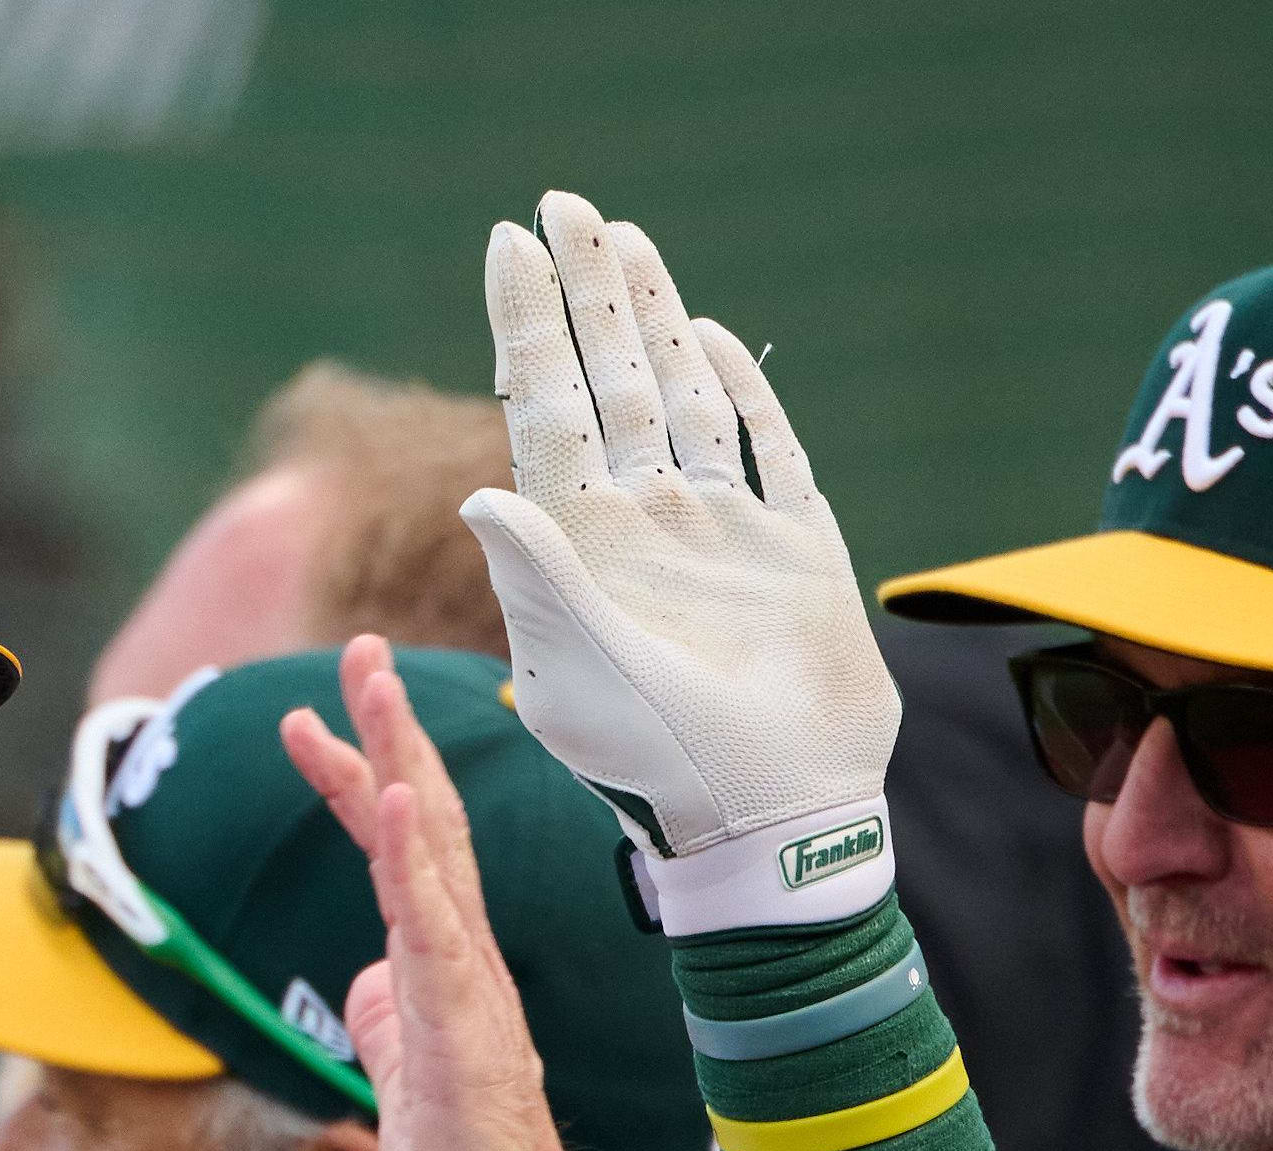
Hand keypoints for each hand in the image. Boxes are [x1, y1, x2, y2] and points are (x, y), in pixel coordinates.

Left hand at [284, 633, 603, 1150]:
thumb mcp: (408, 1081)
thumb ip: (392, 1019)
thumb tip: (367, 978)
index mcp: (446, 976)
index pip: (402, 858)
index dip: (362, 783)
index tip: (313, 720)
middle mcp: (467, 970)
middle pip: (426, 829)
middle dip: (389, 736)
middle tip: (357, 649)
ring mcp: (471, 999)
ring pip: (434, 862)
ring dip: (401, 768)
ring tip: (370, 689)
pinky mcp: (466, 1040)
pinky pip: (439, 937)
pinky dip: (416, 864)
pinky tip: (399, 802)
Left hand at [461, 191, 898, 927]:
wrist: (775, 821)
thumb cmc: (663, 771)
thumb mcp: (581, 680)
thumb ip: (536, 583)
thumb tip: (477, 489)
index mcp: (582, 545)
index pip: (543, 408)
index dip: (525, 325)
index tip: (506, 246)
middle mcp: (645, 524)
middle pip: (608, 380)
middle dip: (585, 295)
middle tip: (564, 208)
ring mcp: (719, 532)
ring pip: (679, 395)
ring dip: (650, 320)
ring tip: (623, 241)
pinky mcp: (795, 548)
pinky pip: (764, 449)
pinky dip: (740, 391)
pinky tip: (707, 337)